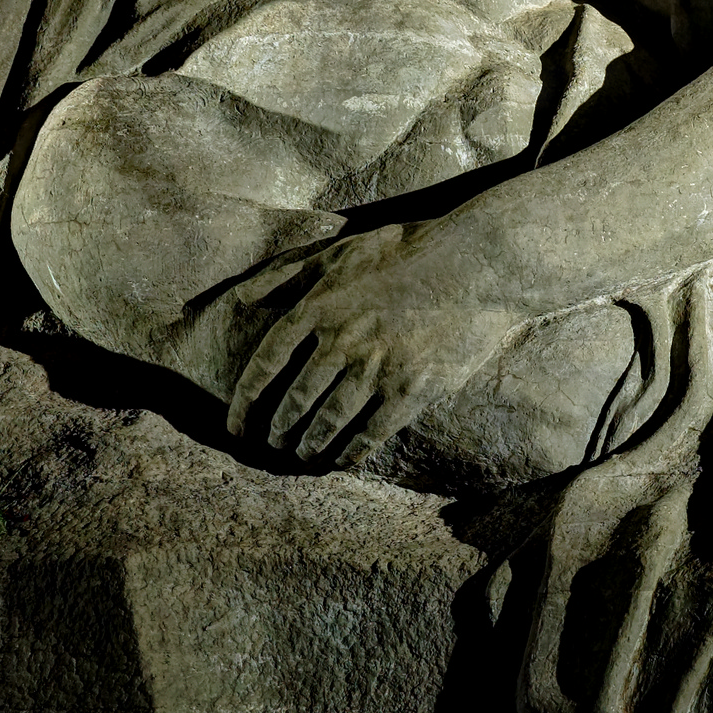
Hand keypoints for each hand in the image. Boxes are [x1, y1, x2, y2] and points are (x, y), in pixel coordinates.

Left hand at [229, 222, 527, 462]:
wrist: (477, 265)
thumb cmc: (408, 251)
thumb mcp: (341, 251)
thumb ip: (287, 275)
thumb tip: (238, 300)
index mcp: (317, 307)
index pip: (264, 365)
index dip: (244, 402)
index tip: (235, 425)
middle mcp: (340, 342)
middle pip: (293, 402)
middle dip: (277, 431)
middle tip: (271, 446)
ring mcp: (375, 369)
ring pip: (327, 423)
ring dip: (309, 447)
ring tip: (302, 456)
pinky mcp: (411, 390)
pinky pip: (370, 434)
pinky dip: (350, 454)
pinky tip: (342, 462)